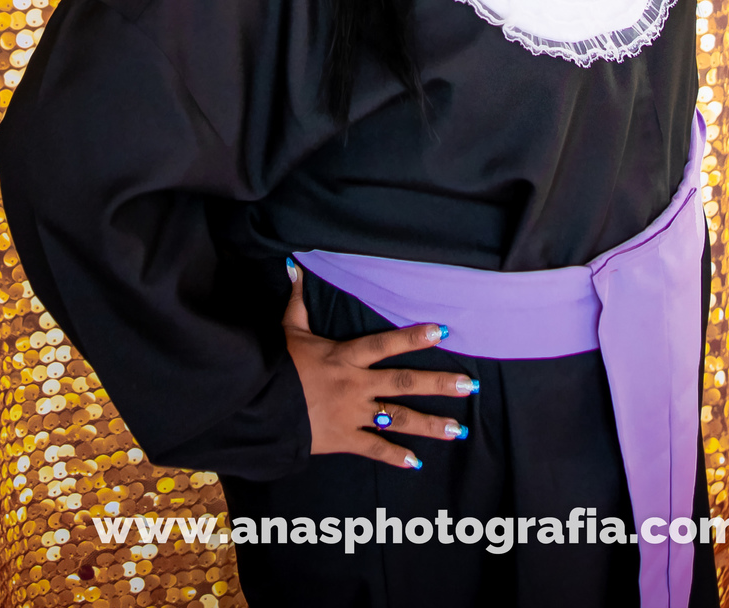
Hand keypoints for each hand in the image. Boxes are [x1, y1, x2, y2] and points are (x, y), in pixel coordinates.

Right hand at [282, 260, 477, 469]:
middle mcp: (355, 385)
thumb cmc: (277, 367)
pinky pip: (374, 449)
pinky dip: (395, 456)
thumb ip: (298, 300)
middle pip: (404, 383)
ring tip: (458, 430)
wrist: (259, 410)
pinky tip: (416, 462)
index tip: (442, 331)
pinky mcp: (344, 440)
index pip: (384, 344)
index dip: (413, 337)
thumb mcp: (289, 330)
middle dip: (438, 384)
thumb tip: (292, 265)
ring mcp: (352, 414)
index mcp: (345, 357)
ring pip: (398, 419)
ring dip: (430, 424)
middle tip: (469, 386)